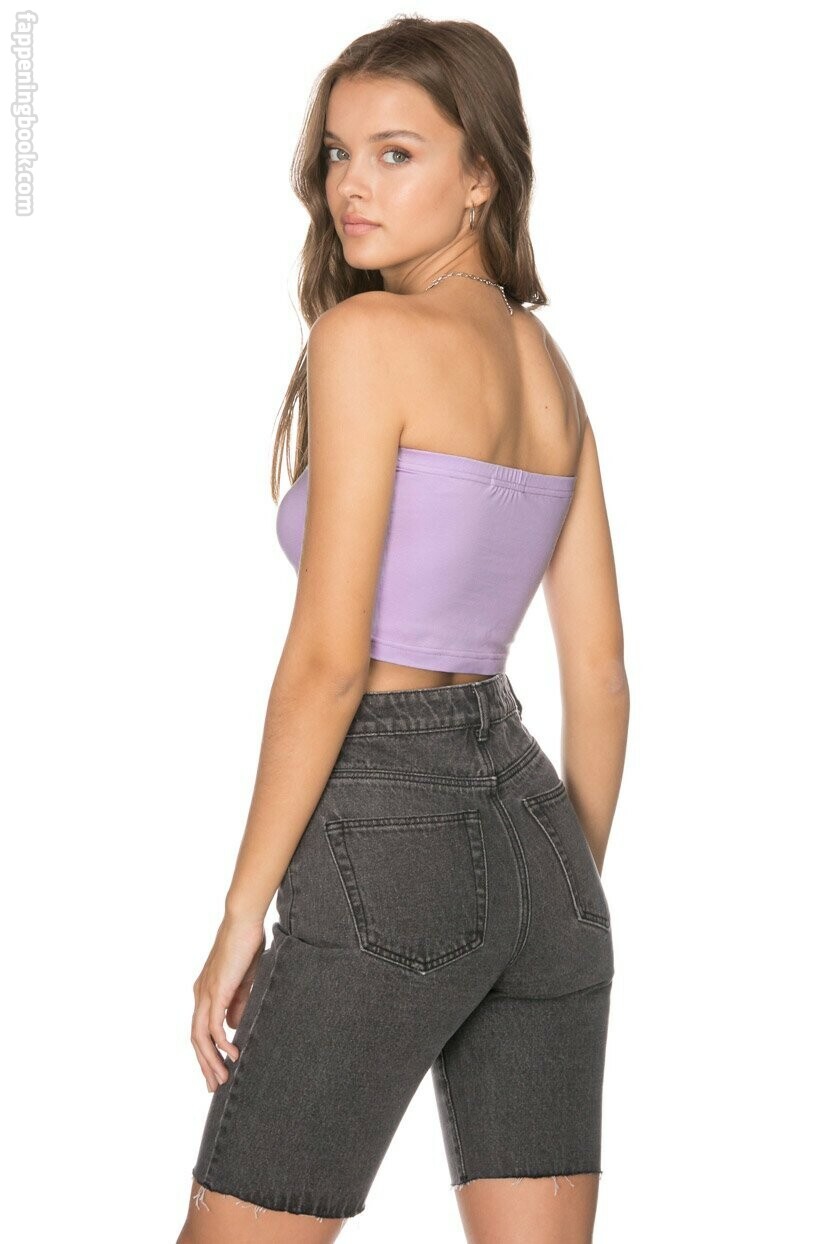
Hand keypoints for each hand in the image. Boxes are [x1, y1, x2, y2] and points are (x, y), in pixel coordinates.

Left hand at [191, 914, 265, 1091]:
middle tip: (215, 1086)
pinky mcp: (217, 991)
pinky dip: (221, 1043)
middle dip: (205, 1065)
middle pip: (196, 1039)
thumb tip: (233, 1026)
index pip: (200, 1030)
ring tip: (223, 1078)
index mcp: (205, 992)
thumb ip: (238, 1003)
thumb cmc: (246, 945)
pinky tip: (233, 1054)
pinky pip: (214, 1025)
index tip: (216, 1072)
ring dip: (211, 1060)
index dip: (206, 1053)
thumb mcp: (244, 981)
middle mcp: (200, 995)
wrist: (243, 921)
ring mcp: (206, 993)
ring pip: (201, 1037)